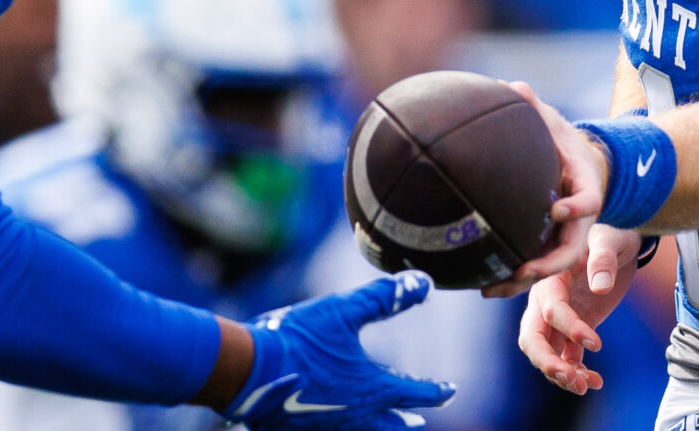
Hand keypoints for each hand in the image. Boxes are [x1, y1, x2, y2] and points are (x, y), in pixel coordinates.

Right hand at [221, 271, 455, 429]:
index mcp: (370, 388)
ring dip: (377, 427)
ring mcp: (327, 426)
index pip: (414, 392)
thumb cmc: (298, 339)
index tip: (451, 389)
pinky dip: (341, 427)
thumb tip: (424, 283)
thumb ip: (385, 298)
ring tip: (381, 425)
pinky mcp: (300, 429)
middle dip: (406, 421)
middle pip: (390, 425)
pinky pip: (329, 430)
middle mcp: (354, 414)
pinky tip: (333, 419)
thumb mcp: (344, 310)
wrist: (247, 371)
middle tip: (420, 422)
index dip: (436, 390)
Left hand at [480, 82, 608, 298]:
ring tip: (492, 289)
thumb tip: (514, 86)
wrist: (578, 167)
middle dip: (549, 262)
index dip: (577, 208)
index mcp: (586, 189)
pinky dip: (511, 279)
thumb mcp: (555, 124)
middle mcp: (579, 221)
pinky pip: (532, 267)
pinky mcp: (546, 247)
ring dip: (523, 282)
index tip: (557, 209)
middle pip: (570, 249)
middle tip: (525, 270)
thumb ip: (536, 109)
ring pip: (550, 268)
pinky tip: (482, 285)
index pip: (589, 202)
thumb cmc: (563, 144)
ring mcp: (564, 238)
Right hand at [518, 225, 642, 394]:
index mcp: (550, 279)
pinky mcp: (573, 329)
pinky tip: (596, 381)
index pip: (551, 310)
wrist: (618, 242)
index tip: (596, 343)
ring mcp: (559, 318)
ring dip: (561, 374)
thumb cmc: (609, 234)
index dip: (570, 328)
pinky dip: (577, 373)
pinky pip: (567, 357)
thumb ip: (603, 259)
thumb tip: (600, 285)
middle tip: (570, 379)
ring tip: (585, 386)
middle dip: (546, 361)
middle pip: (532, 338)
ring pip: (546, 353)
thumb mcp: (608, 239)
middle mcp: (547, 301)